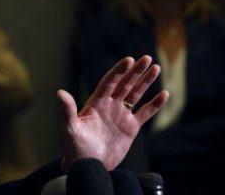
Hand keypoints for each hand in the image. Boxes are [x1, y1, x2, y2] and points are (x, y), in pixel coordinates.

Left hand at [57, 56, 168, 171]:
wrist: (87, 165)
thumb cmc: (74, 147)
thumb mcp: (70, 127)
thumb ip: (67, 110)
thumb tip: (60, 92)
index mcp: (96, 102)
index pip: (109, 82)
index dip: (119, 71)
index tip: (129, 60)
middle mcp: (109, 105)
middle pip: (125, 84)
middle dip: (136, 71)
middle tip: (147, 58)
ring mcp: (121, 115)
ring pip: (136, 94)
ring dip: (146, 82)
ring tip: (156, 68)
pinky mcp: (130, 128)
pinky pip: (145, 113)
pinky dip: (155, 104)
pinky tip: (164, 94)